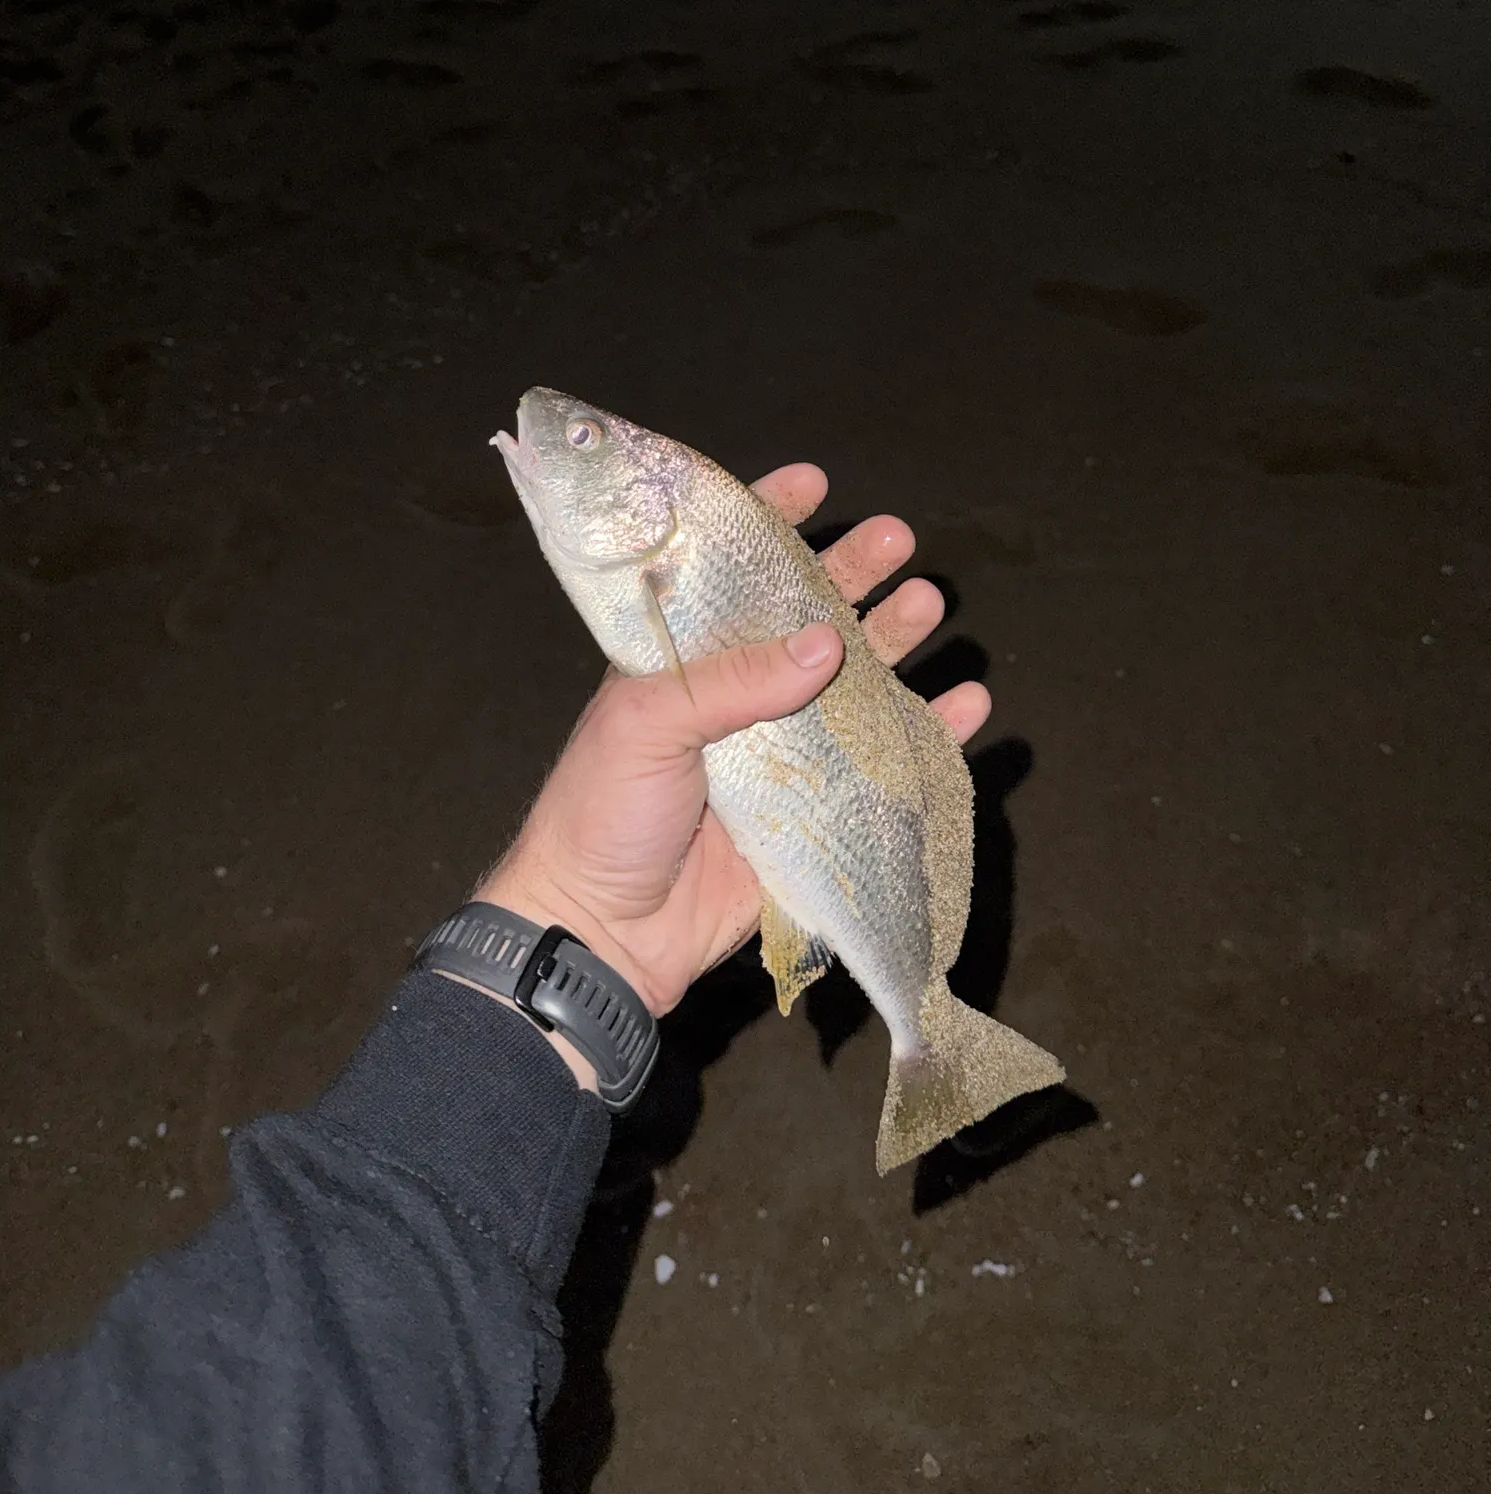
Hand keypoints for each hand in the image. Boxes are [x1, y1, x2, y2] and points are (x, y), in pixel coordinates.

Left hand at [475, 463, 990, 1022]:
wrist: (607, 932)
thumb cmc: (602, 813)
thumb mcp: (644, 725)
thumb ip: (732, 682)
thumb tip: (826, 645)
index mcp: (683, 661)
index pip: (727, 574)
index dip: (767, 523)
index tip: (813, 483)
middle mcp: (738, 695)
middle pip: (807, 617)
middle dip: (853, 573)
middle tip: (898, 539)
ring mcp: (781, 751)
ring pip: (853, 682)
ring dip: (894, 641)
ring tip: (929, 604)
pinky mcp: (816, 810)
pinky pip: (882, 763)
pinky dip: (929, 735)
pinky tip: (968, 705)